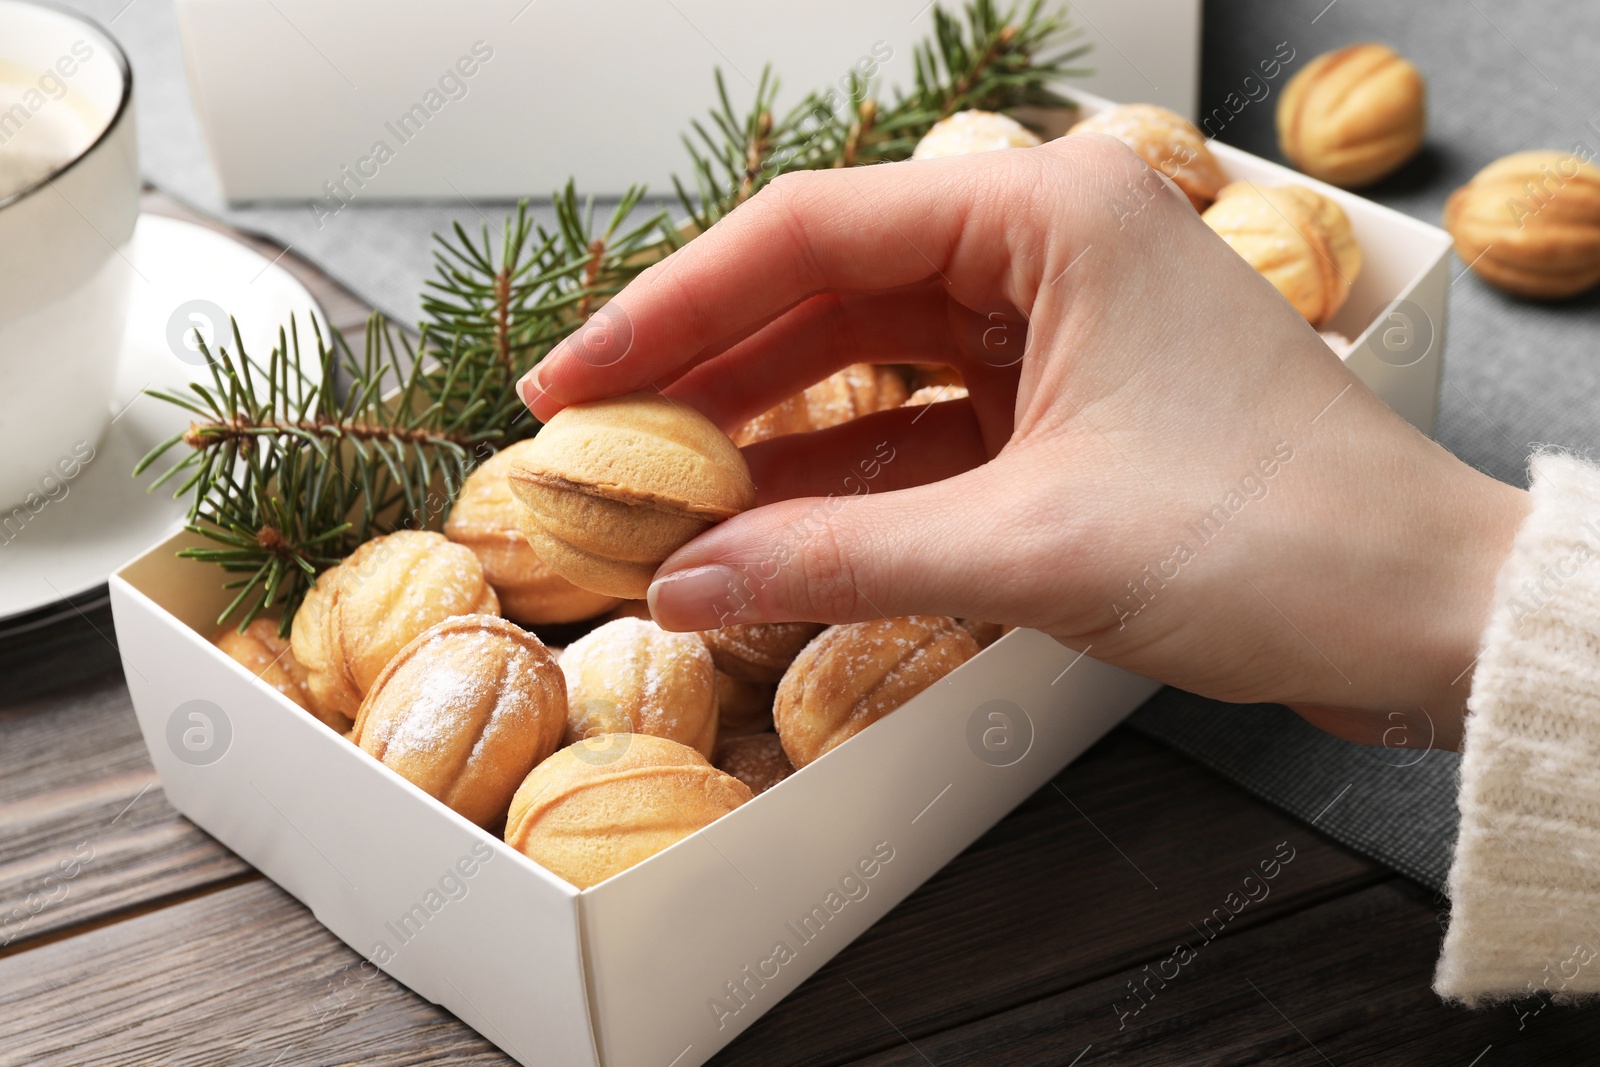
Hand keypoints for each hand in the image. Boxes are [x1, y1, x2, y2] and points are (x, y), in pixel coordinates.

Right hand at [521, 133, 1527, 749]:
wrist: (1427, 620)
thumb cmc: (1282, 544)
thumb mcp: (1033, 546)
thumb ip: (836, 560)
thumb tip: (683, 587)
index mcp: (1051, 213)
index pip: (808, 234)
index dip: (670, 312)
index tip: (573, 383)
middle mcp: (1046, 250)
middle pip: (825, 294)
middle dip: (706, 375)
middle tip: (590, 442)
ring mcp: (1054, 334)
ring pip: (866, 367)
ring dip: (765, 437)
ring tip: (654, 496)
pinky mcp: (1062, 416)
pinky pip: (918, 436)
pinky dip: (840, 486)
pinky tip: (755, 533)